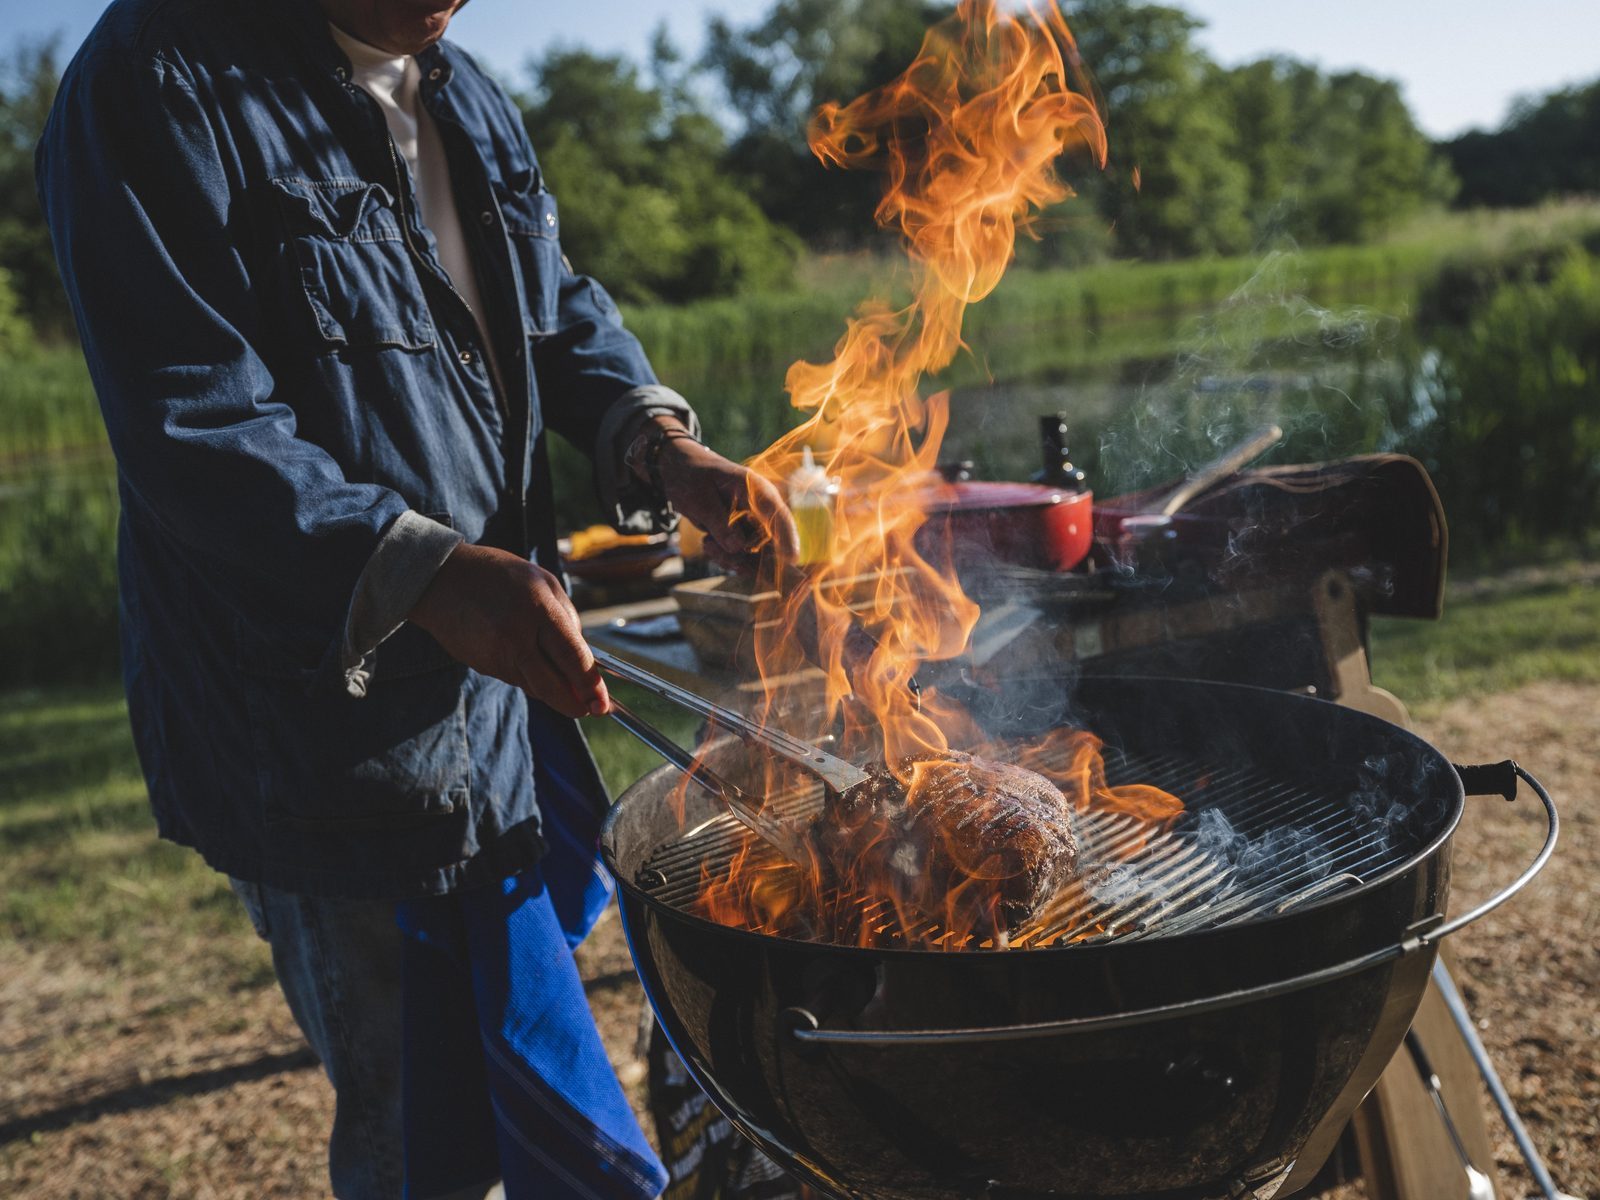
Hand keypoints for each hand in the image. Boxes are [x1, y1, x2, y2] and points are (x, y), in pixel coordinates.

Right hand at [408, 543, 609, 718]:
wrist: (440, 580)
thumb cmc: (499, 575)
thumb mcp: (543, 581)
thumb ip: (568, 618)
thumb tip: (585, 658)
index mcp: (538, 610)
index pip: (573, 658)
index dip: (591, 686)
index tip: (602, 703)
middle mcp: (517, 638)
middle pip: (553, 688)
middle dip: (575, 704)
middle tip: (589, 709)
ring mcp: (496, 655)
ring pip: (535, 687)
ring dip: (551, 687)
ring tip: (553, 665)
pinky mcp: (483, 666)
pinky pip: (516, 679)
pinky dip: (529, 675)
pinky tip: (524, 653)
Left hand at [635, 419, 799, 572]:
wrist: (681, 472)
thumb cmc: (691, 477)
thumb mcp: (699, 499)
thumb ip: (719, 522)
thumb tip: (738, 547)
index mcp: (756, 489)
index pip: (778, 514)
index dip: (788, 537)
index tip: (791, 558)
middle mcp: (761, 508)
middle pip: (771, 543)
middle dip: (745, 557)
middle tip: (710, 547)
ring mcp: (755, 522)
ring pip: (756, 554)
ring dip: (731, 558)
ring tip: (707, 544)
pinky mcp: (745, 534)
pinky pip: (744, 556)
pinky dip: (727, 557)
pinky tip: (708, 544)